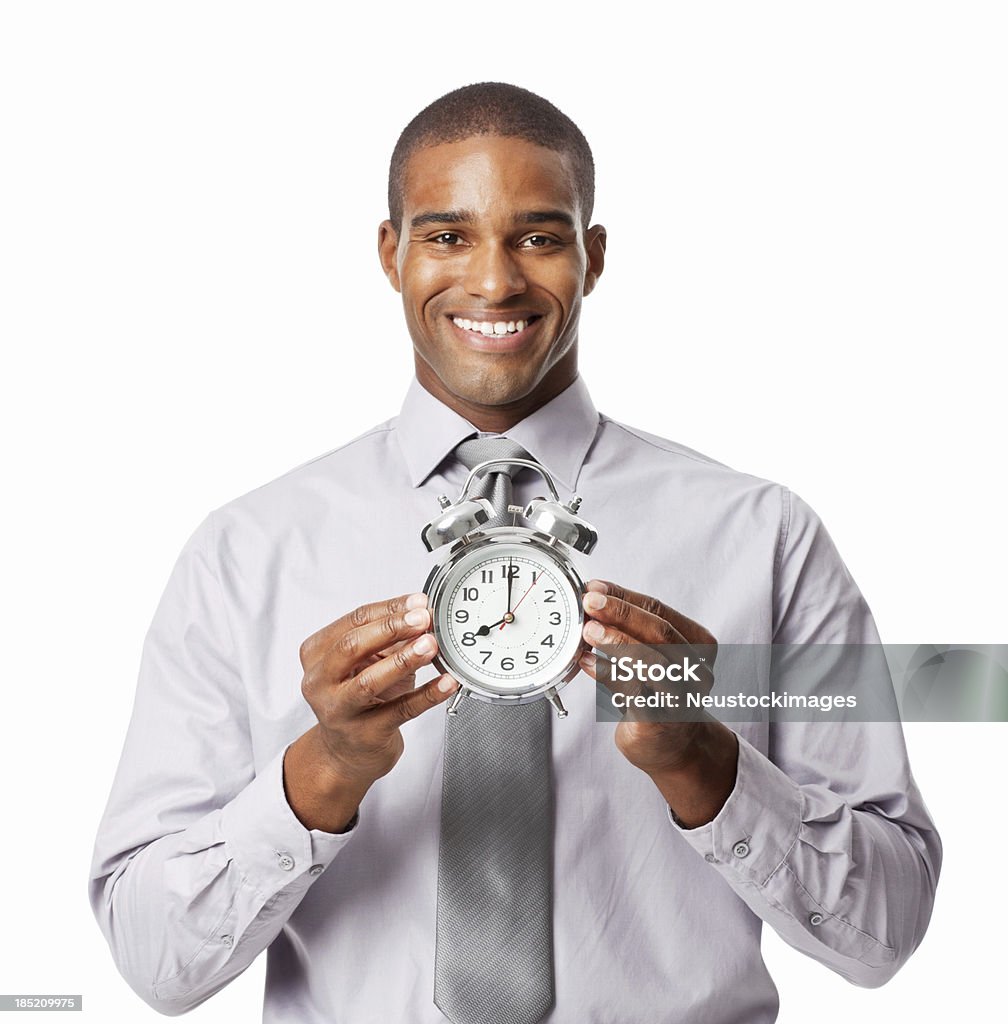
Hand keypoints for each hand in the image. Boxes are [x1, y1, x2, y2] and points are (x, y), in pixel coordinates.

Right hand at [284, 592, 457, 831]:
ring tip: (431, 645)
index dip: (388, 609)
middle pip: (352, 646)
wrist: (346, 753)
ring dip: (404, 660)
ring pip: (369, 681)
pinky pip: (400, 711)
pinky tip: (447, 683)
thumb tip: (423, 613)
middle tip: (423, 619)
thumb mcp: (366, 662)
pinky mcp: (365, 735)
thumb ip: (388, 638)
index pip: (353, 621)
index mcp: (317, 653)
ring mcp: (339, 710)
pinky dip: (427, 695)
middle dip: (391, 629)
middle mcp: (320, 681)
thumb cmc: (359, 700)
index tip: (418, 602)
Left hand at [577, 579, 737, 827]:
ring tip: (588, 631)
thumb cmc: (658, 695)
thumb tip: (594, 601)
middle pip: (660, 631)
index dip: (625, 597)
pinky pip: (633, 692)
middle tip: (590, 603)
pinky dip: (607, 673)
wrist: (675, 749)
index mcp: (699, 645)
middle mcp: (695, 670)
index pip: (660, 611)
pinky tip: (588, 663)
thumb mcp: (653, 656)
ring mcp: (681, 697)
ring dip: (615, 641)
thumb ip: (632, 632)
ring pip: (652, 661)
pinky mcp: (660, 722)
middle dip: (621, 613)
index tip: (596, 588)